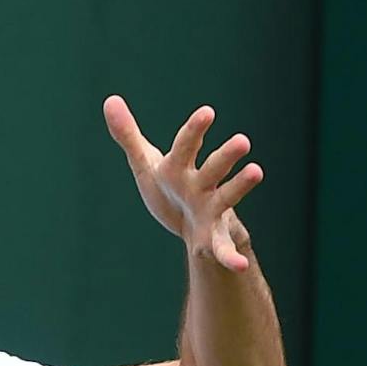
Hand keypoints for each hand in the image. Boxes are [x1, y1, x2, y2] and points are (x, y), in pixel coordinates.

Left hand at [103, 95, 261, 271]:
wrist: (189, 225)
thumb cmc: (169, 188)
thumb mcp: (147, 164)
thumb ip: (129, 136)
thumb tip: (109, 100)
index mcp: (180, 167)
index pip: (186, 146)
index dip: (194, 130)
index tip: (207, 113)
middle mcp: (201, 184)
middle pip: (213, 168)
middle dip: (226, 156)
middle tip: (243, 141)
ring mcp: (211, 210)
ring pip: (227, 197)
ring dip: (240, 186)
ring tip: (257, 171)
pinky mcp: (213, 238)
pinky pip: (223, 249)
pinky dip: (230, 257)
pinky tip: (239, 265)